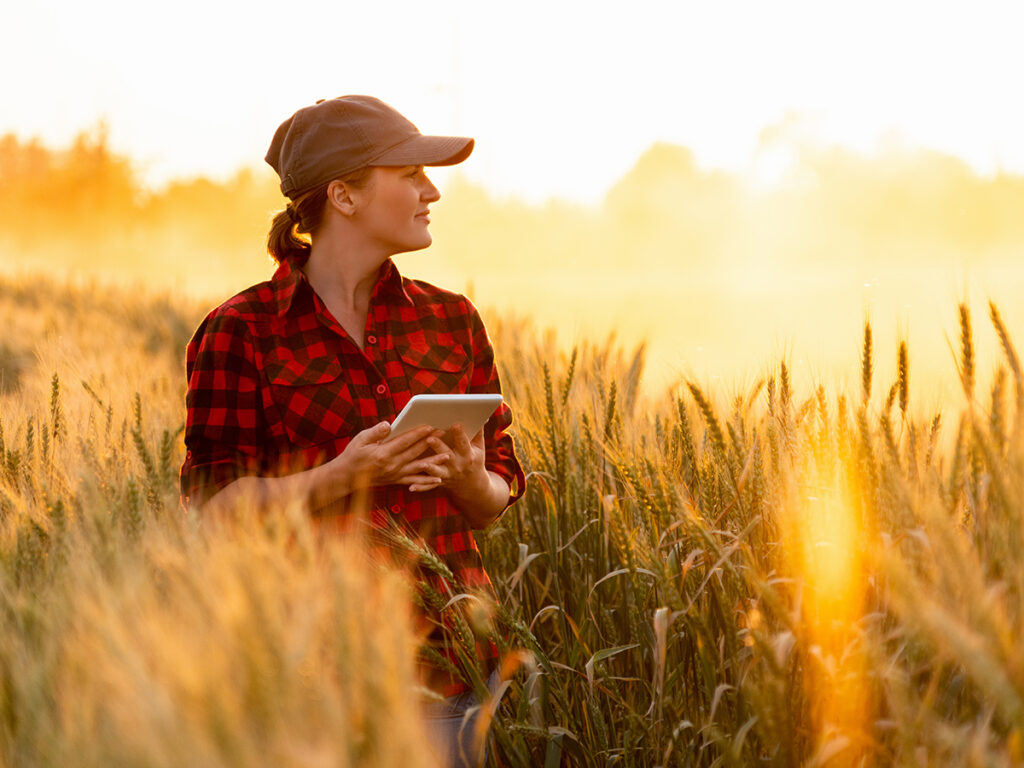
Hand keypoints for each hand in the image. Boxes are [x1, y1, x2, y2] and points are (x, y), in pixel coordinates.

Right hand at [330, 421, 449, 491]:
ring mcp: (395, 474)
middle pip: (415, 452)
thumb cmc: (353, 455)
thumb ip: (375, 432)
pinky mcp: (396, 480)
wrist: (347, 477)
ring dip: (434, 462)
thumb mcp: (360, 440)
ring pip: (418, 468)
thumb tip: (389, 424)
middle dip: (431, 442)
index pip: (404, 441)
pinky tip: (439, 479)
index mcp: (382, 453)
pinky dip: (427, 481)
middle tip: (444, 433)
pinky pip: (414, 482)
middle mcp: (391, 465)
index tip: (430, 426)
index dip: (418, 433)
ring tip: (447, 455)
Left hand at [422, 423, 488, 495]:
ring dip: (430, 468)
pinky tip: (411, 487)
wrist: (472, 485)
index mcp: (468, 455)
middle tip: (430, 438)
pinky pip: (428, 486)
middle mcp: (457, 465)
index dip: (460, 434)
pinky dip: (420, 487)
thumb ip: (478, 432)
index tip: (455, 424)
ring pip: (437, 472)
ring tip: (422, 463)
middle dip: (439, 447)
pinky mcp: (439, 482)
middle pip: (447, 455)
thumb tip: (483, 416)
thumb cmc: (474, 459)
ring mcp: (448, 475)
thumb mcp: (479, 447)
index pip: (464, 443)